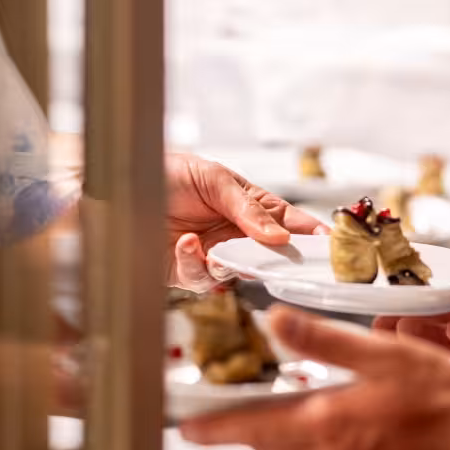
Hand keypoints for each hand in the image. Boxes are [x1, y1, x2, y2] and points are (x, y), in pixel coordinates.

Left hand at [164, 152, 322, 289]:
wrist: (121, 184)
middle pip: (269, 254)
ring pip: (239, 272)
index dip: (310, 233)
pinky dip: (195, 262)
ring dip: (233, 263)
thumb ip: (247, 208)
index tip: (329, 244)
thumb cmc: (167, 171)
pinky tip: (186, 243)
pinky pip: (202, 278)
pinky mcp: (186, 272)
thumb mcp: (213, 178)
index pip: (287, 221)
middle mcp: (234, 233)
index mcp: (248, 205)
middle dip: (279, 260)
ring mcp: (212, 254)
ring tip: (219, 249)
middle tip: (286, 263)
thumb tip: (279, 236)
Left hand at [181, 307, 449, 449]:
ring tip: (313, 415)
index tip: (188, 429)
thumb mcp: (386, 355)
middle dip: (256, 431)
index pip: (253, 429)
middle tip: (244, 414)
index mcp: (329, 428)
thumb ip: (327, 340)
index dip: (216, 428)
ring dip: (299, 442)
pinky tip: (358, 439)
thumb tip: (277, 321)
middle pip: (276, 449)